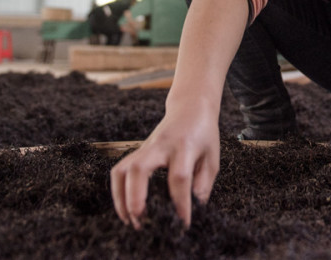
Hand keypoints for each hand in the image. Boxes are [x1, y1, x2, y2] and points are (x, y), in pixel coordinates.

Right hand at [109, 107, 219, 228]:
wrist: (190, 106)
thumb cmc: (203, 134)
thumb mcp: (212, 157)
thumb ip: (203, 184)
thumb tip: (193, 208)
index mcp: (185, 146)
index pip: (179, 177)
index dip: (180, 202)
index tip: (182, 223)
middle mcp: (161, 145)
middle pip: (139, 169)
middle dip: (136, 198)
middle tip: (142, 223)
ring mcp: (145, 147)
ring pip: (122, 169)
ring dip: (121, 198)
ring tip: (130, 220)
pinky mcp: (137, 151)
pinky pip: (119, 170)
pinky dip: (118, 191)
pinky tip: (126, 209)